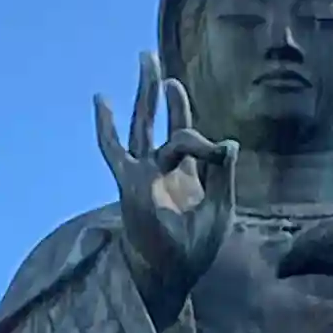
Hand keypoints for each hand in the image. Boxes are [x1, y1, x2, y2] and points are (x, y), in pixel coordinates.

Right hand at [94, 53, 237, 331]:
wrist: (170, 275)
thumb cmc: (196, 251)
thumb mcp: (219, 211)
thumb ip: (224, 176)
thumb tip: (230, 142)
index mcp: (187, 176)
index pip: (192, 142)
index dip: (209, 142)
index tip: (221, 150)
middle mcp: (162, 169)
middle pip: (161, 121)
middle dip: (162, 92)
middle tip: (152, 57)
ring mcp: (143, 172)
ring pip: (142, 124)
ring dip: (146, 93)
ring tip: (147, 58)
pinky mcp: (130, 180)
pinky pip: (115, 148)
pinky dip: (108, 125)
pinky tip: (102, 100)